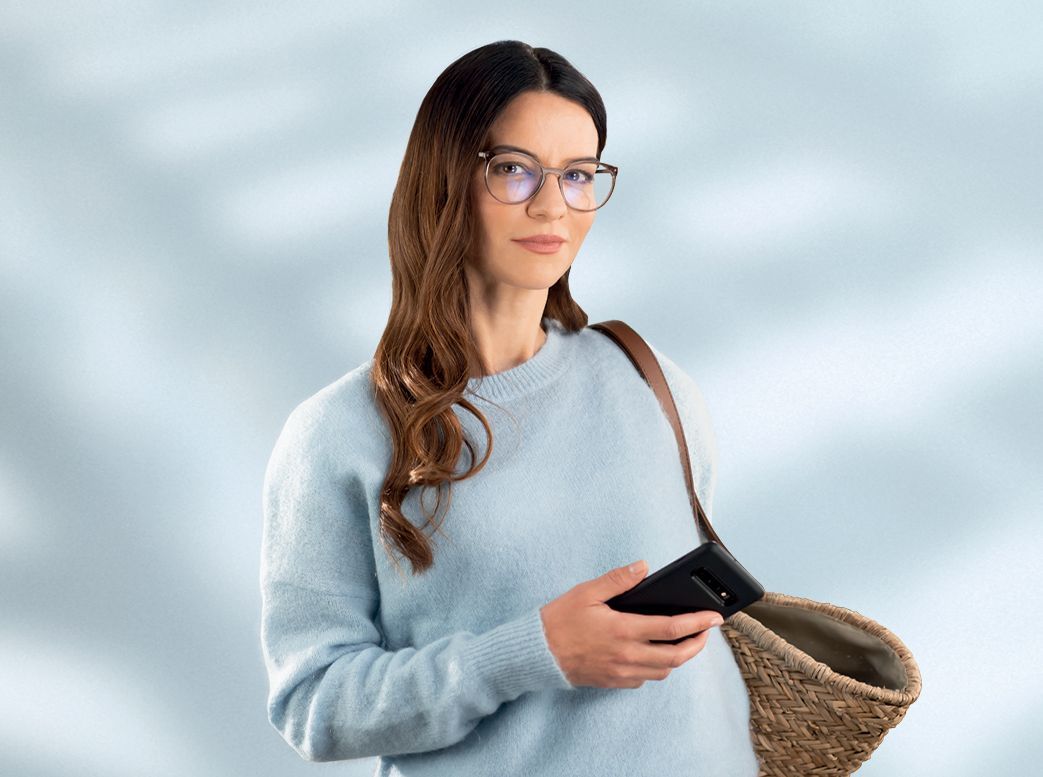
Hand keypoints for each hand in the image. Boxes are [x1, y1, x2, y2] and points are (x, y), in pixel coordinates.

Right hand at [539, 560, 724, 688]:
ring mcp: (621, 672)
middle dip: (697, 644)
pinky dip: (657, 668)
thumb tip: (643, 567)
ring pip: (663, 671)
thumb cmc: (559, 619)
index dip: (698, 623)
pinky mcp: (614, 682)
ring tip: (685, 641)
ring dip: (679, 657)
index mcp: (623, 630)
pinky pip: (645, 679)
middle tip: (707, 631)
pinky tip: (655, 654)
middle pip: (676, 657)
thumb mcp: (587, 592)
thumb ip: (618, 580)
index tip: (714, 617)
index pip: (671, 629)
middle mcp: (626, 655)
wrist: (536, 653)